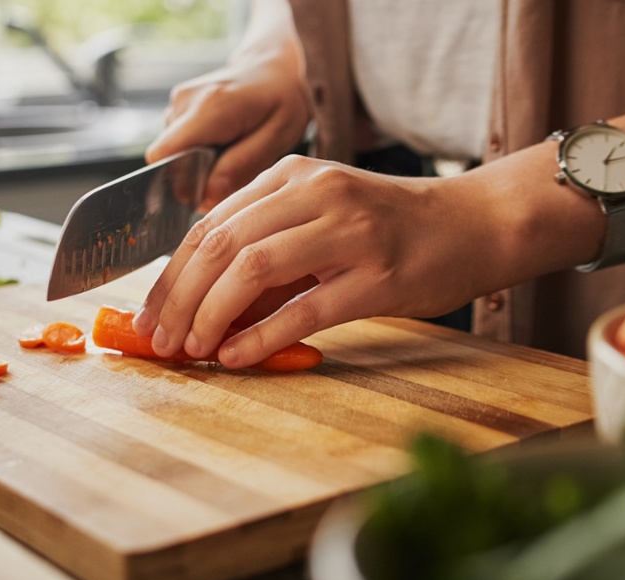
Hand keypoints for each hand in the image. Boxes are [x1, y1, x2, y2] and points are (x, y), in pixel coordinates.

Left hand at [132, 155, 517, 367]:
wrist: (475, 224)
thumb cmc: (393, 231)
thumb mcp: (321, 224)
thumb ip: (267, 256)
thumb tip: (203, 311)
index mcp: (292, 177)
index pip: (209, 225)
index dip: (171, 275)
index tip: (149, 316)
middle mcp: (315, 194)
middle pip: (221, 245)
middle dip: (180, 299)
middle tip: (161, 341)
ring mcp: (348, 231)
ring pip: (253, 268)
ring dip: (211, 315)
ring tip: (192, 350)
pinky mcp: (378, 275)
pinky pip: (305, 308)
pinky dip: (261, 335)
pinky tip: (236, 356)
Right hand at [145, 51, 310, 211]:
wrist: (273, 66)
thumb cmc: (281, 100)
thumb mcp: (277, 136)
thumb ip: (240, 167)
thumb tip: (205, 197)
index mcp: (209, 107)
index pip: (164, 156)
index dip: (179, 182)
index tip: (208, 190)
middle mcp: (184, 101)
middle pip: (169, 159)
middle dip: (195, 175)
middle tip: (233, 167)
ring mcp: (177, 102)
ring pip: (174, 153)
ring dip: (199, 162)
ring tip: (232, 148)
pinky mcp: (177, 107)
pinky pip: (179, 143)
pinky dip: (198, 151)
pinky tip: (223, 140)